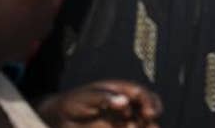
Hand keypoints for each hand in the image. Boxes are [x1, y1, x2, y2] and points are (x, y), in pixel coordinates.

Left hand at [37, 81, 161, 127]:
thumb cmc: (73, 102)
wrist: (60, 118)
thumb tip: (124, 102)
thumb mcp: (87, 97)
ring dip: (149, 125)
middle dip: (154, 111)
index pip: (140, 93)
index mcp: (119, 90)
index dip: (148, 101)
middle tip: (150, 120)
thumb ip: (105, 98)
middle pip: (148, 104)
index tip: (148, 113)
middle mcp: (125, 103)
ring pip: (144, 121)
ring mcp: (122, 118)